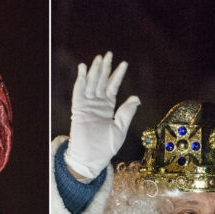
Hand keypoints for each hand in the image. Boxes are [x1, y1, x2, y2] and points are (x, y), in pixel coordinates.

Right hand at [65, 51, 139, 179]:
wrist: (91, 159)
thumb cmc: (106, 148)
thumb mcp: (120, 129)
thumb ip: (126, 113)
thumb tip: (136, 98)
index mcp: (108, 109)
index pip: (113, 88)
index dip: (117, 76)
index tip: (124, 63)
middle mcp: (97, 105)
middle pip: (101, 82)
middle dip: (105, 68)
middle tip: (109, 54)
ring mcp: (87, 107)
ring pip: (91, 84)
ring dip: (94, 71)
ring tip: (99, 58)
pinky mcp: (78, 110)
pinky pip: (78, 92)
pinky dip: (80, 80)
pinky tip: (83, 69)